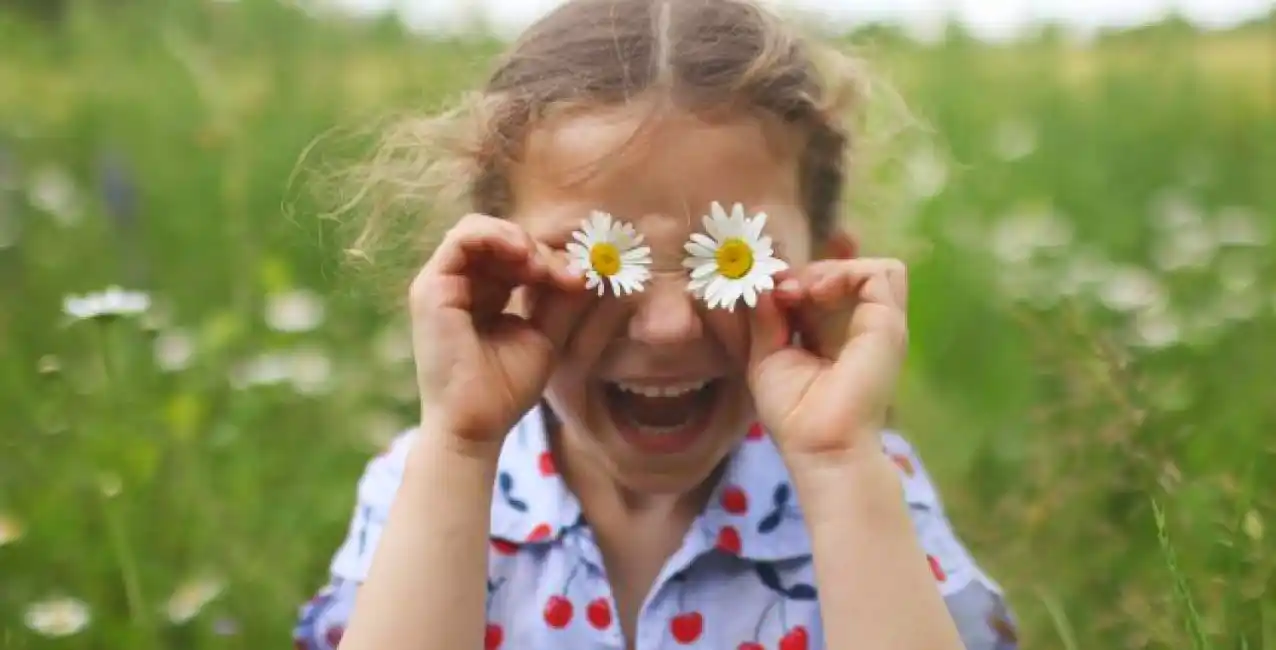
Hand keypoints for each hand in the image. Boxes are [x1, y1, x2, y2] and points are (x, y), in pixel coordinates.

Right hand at [409, 214, 589, 454]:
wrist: (476, 424)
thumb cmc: (506, 389)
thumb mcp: (544, 335)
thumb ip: (559, 298)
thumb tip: (586, 264)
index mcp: (483, 296)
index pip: (514, 257)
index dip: (549, 260)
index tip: (580, 279)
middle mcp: (458, 286)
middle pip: (500, 241)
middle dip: (540, 251)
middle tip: (568, 274)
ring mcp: (441, 284)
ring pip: (480, 231)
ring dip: (519, 240)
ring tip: (542, 266)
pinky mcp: (431, 286)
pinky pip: (463, 238)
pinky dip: (496, 237)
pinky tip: (524, 256)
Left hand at [746, 258, 907, 461]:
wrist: (819, 443)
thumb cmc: (793, 412)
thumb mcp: (767, 355)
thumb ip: (766, 318)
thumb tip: (761, 284)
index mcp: (833, 335)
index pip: (824, 287)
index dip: (795, 281)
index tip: (769, 294)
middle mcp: (860, 326)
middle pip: (844, 273)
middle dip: (808, 272)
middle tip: (783, 292)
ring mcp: (879, 324)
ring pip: (868, 269)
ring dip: (831, 270)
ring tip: (803, 292)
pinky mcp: (889, 323)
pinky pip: (881, 273)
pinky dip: (846, 273)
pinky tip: (817, 292)